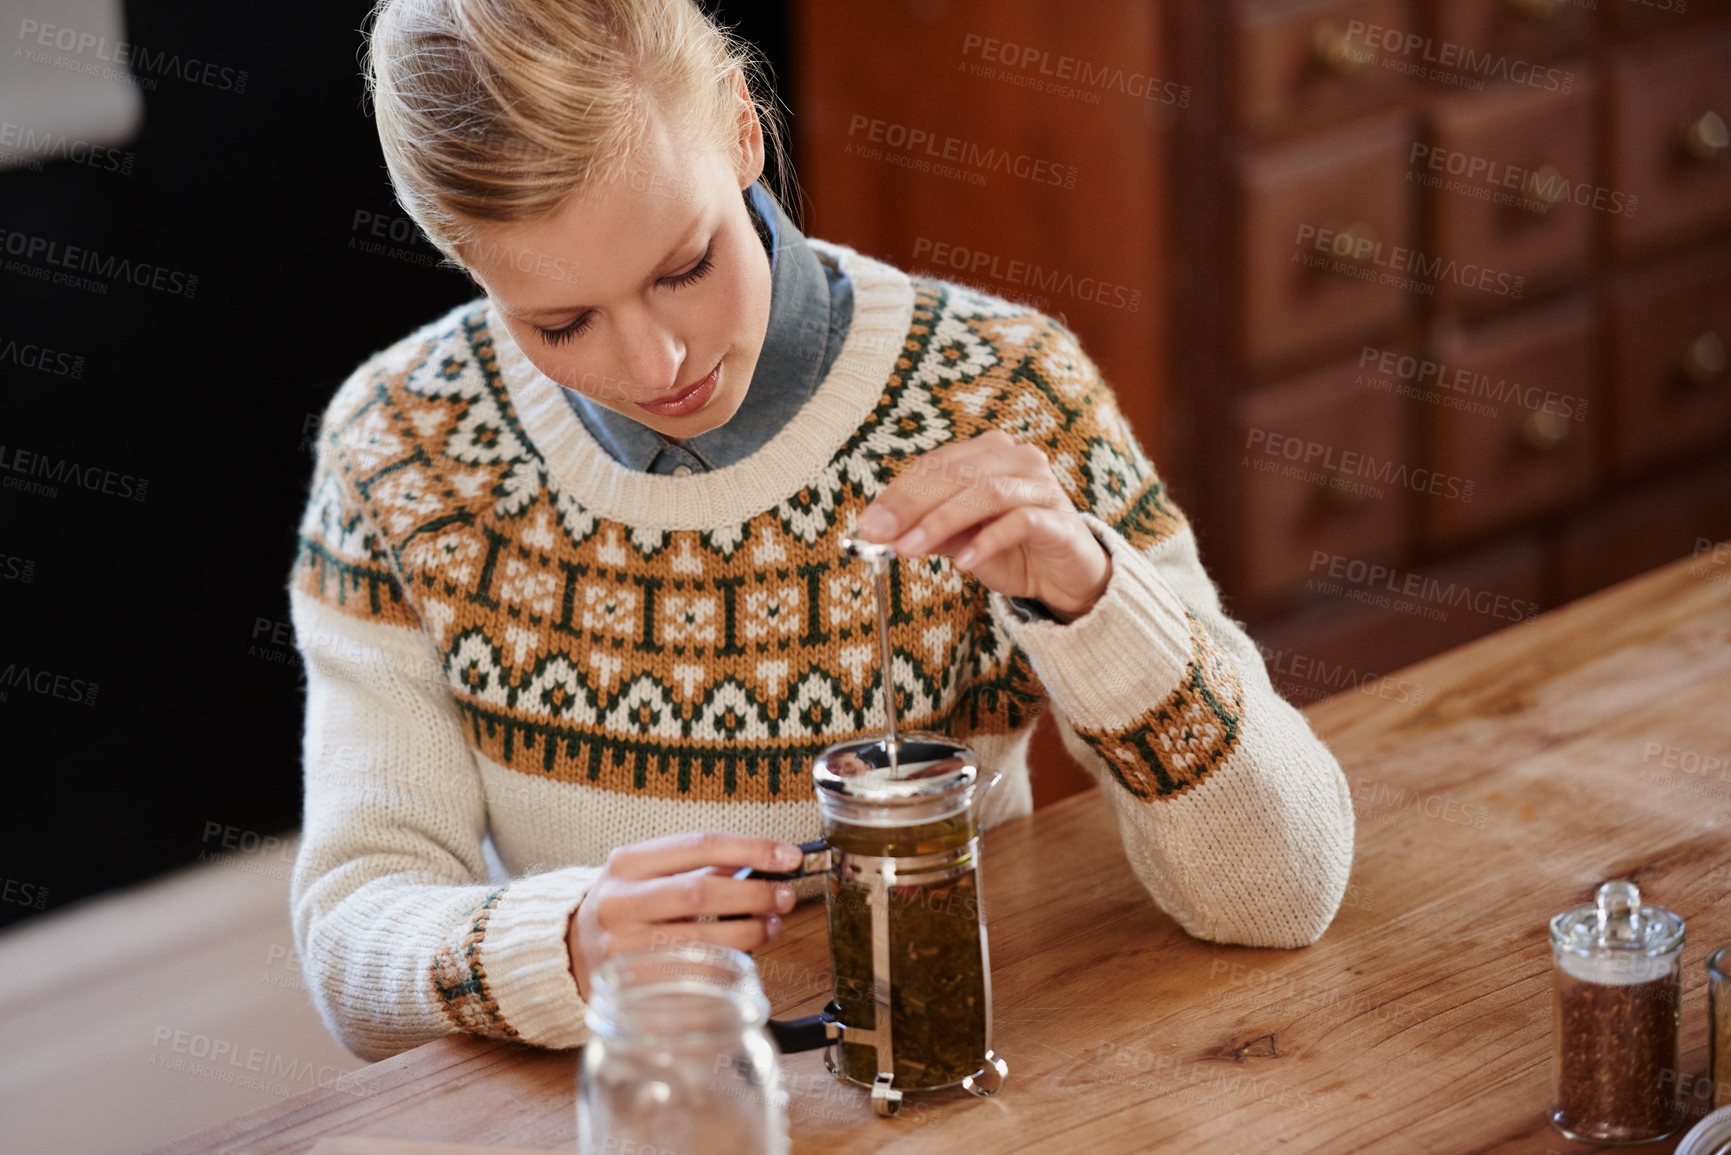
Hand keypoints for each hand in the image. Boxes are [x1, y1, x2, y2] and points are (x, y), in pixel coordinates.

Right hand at [566, 832, 802, 1001]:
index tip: (789, 856)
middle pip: (702, 892)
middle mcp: (620, 902)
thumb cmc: (624, 906)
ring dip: (749, 933)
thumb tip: (762, 862)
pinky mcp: (633, 985)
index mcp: (628, 862)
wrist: (570, 950)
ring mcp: (623, 947)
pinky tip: (744, 957)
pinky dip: (726, 965)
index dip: (752, 849)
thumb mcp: (648, 873)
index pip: (700, 845)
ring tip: (772, 926)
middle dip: (755, 895)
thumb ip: (698, 866)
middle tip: (785, 897)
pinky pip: (691, 975)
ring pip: (701, 939)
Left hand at [855, 431, 1110, 620]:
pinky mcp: (1059, 520)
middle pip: (955, 473)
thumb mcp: (959, 539)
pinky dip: (986, 541)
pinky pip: (1019, 522)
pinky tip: (963, 563)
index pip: (934, 464)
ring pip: (985, 493)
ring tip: (910, 550)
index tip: (868, 523)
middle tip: (880, 535)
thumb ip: (925, 529)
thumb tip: (878, 531)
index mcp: (987, 454)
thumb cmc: (1011, 549)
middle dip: (911, 505)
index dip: (897, 492)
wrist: (1067, 577)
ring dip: (941, 521)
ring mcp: (1041, 487)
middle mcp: (1016, 460)